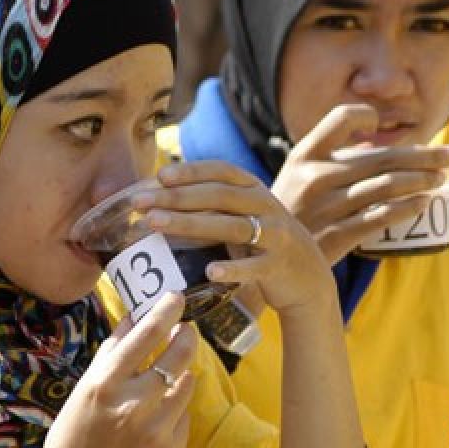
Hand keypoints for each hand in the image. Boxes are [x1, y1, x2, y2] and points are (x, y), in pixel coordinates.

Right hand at [0, 294, 196, 447]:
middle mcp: (132, 405)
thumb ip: (111, 354)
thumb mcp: (84, 389)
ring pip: (186, 386)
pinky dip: (176, 410)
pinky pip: (183, 418)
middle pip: (177, 357)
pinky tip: (160, 413)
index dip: (165, 312)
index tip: (177, 298)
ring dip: (183, 373)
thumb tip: (132, 318)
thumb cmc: (73, 436)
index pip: (145, 336)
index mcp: (105, 384)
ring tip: (173, 372)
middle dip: (187, 337)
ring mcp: (154, 431)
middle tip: (188, 329)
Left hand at [134, 159, 336, 316]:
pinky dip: (232, 269)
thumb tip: (159, 195)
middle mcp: (266, 206)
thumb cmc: (262, 241)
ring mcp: (275, 236)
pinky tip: (209, 272)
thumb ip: (213, 203)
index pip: (221, 172)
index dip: (191, 171)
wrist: (307, 276)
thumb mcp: (244, 214)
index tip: (159, 176)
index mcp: (254, 189)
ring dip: (192, 225)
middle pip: (219, 196)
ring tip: (157, 224)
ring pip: (232, 227)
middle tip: (141, 203)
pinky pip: (254, 266)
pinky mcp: (278, 266)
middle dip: (178, 197)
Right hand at [271, 104, 448, 263]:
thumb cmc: (286, 215)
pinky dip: (407, 208)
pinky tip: (425, 203)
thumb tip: (376, 146)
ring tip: (444, 179)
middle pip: (382, 156)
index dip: (365, 115)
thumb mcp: (294, 179)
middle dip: (426, 155)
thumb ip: (329, 160)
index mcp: (304, 155)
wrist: (259, 258)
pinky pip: (381, 217)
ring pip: (387, 185)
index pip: (341, 118)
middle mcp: (315, 176)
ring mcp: (326, 206)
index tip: (382, 124)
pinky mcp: (336, 234)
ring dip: (422, 180)